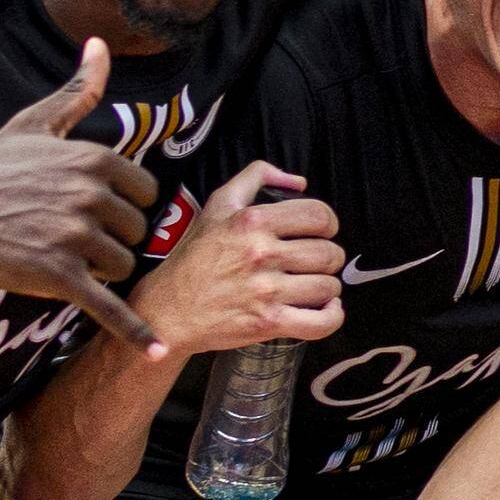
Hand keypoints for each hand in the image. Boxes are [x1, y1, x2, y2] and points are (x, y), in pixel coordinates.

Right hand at [0, 42, 163, 348]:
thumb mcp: (35, 124)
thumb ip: (78, 90)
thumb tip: (98, 47)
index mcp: (95, 159)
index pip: (146, 193)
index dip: (123, 205)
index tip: (91, 208)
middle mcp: (91, 196)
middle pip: (136, 231)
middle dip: (110, 238)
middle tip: (65, 235)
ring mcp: (75, 238)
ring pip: (121, 265)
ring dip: (99, 269)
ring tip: (57, 256)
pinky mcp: (58, 277)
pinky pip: (107, 305)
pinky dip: (134, 330)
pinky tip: (156, 350)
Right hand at [128, 159, 341, 358]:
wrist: (166, 310)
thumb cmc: (193, 258)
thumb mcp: (217, 205)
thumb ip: (256, 177)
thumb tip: (298, 180)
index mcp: (252, 221)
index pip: (319, 215)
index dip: (327, 224)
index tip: (321, 233)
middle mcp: (261, 253)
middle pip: (329, 253)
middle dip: (328, 257)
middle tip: (313, 263)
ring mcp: (266, 290)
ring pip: (328, 285)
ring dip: (327, 287)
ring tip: (312, 286)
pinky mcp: (268, 323)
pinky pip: (322, 321)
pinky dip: (332, 316)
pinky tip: (325, 307)